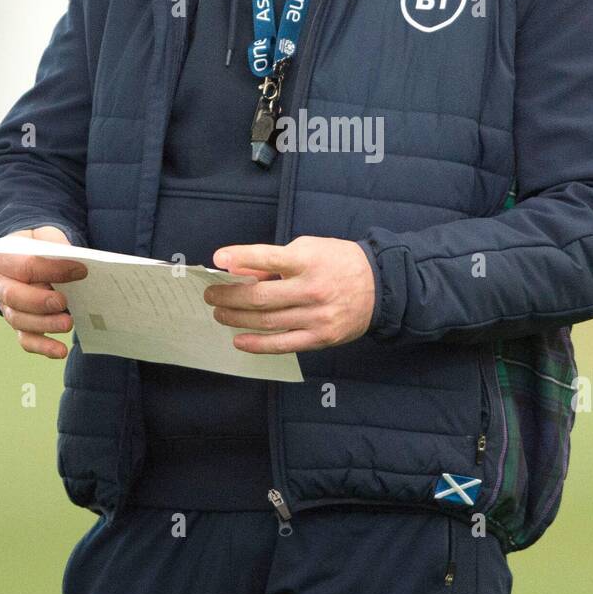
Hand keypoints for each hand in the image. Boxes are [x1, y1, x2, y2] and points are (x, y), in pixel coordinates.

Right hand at [0, 226, 87, 359]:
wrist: (24, 256)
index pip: (26, 265)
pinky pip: (26, 339)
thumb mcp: (44, 234)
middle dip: (40, 302)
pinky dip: (43, 347)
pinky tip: (60, 351)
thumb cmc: (37, 245)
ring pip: (20, 320)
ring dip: (45, 325)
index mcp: (2, 257)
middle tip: (64, 303)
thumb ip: (55, 244)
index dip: (53, 269)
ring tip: (69, 323)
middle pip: (15, 297)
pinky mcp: (19, 324)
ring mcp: (7, 307)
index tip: (81, 270)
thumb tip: (76, 261)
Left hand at [203, 236, 374, 353]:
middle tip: (211, 295)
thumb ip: (275, 260)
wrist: (380, 286)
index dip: (240, 257)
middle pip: (260, 297)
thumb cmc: (339, 263)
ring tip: (220, 314)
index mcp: (309, 261)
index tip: (218, 259)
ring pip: (267, 321)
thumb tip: (240, 271)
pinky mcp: (321, 337)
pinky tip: (240, 339)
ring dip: (237, 319)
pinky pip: (283, 344)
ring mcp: (317, 316)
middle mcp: (312, 289)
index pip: (268, 259)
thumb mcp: (309, 249)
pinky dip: (257, 344)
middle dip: (229, 296)